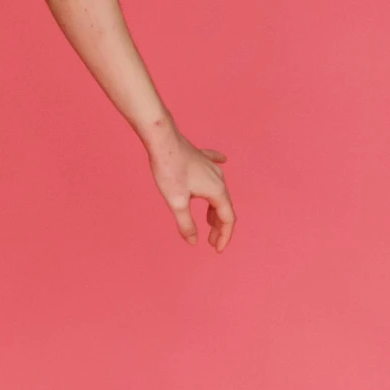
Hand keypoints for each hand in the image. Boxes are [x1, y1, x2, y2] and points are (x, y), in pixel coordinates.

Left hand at [146, 128, 233, 251]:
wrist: (162, 140)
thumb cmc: (169, 169)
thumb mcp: (177, 202)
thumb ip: (186, 224)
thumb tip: (193, 241)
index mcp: (217, 191)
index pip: (227, 219)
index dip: (224, 236)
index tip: (217, 250)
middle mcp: (219, 179)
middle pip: (224, 207)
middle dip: (219, 227)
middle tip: (211, 241)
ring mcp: (211, 167)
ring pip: (219, 192)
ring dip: (216, 209)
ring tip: (209, 222)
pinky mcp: (200, 158)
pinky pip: (215, 165)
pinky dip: (217, 172)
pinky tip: (224, 160)